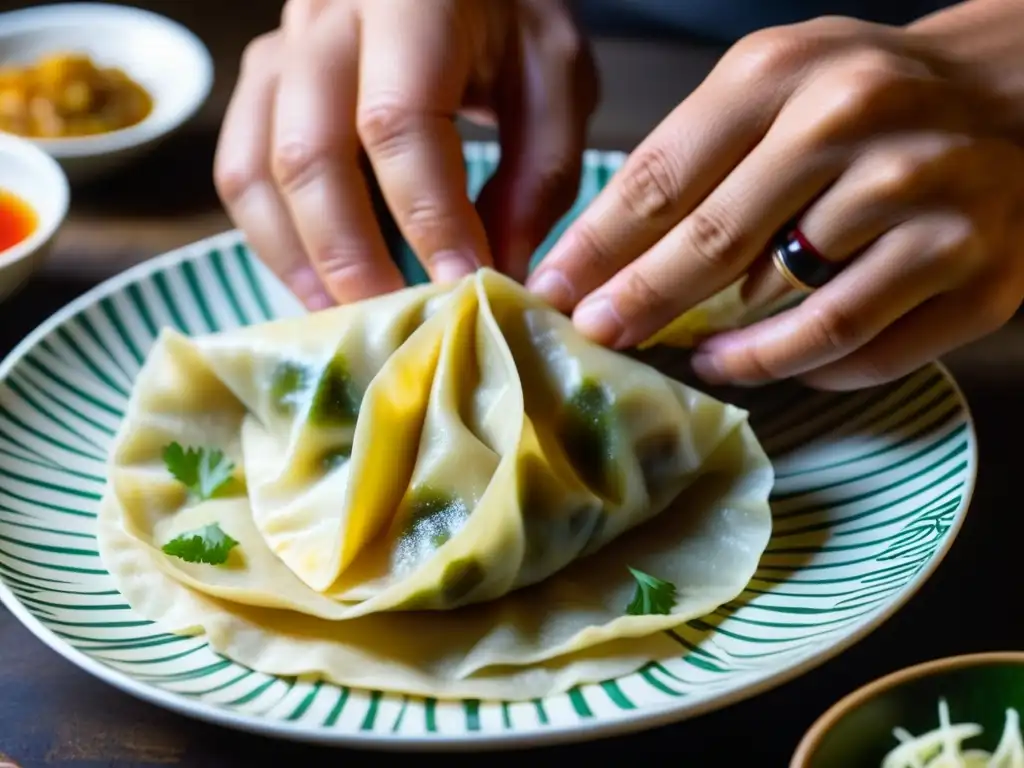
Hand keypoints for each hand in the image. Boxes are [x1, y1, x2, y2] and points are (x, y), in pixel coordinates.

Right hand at [214, 0, 596, 308]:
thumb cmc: (512, 18)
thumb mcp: (556, 77)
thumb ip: (539, 170)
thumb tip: (497, 273)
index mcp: (407, 1)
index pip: (398, 123)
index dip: (427, 217)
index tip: (461, 288)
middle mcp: (324, 18)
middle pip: (308, 155)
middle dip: (353, 257)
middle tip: (398, 324)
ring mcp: (279, 49)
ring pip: (257, 170)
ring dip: (301, 260)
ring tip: (351, 322)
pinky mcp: (263, 84)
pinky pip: (241, 172)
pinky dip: (275, 240)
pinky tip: (321, 285)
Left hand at [528, 16, 1023, 389]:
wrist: (1016, 93)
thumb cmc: (868, 95)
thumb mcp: (772, 87)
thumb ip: (691, 159)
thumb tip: (605, 258)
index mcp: (783, 74)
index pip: (661, 179)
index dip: (595, 250)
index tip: (552, 293)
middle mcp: (856, 125)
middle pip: (715, 246)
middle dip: (640, 303)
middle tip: (599, 338)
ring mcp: (926, 201)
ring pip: (795, 312)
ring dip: (729, 351)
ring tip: (692, 356)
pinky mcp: (977, 273)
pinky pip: (862, 349)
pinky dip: (799, 368)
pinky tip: (763, 363)